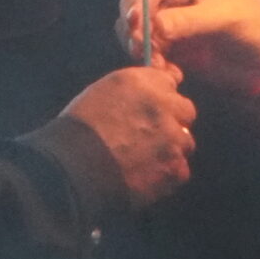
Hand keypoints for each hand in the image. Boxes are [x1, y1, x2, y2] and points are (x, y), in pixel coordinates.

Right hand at [60, 63, 196, 207]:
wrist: (73, 168)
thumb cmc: (77, 130)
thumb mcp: (100, 93)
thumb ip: (132, 89)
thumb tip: (151, 91)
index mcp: (143, 82)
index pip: (169, 80)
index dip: (163, 95)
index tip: (157, 105)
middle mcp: (165, 106)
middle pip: (185, 110)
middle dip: (173, 120)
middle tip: (152, 135)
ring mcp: (174, 138)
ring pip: (185, 142)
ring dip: (171, 148)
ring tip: (146, 160)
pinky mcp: (175, 169)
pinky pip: (180, 171)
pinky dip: (167, 175)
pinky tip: (147, 178)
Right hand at [120, 0, 259, 85]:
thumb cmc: (258, 24)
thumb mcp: (226, 18)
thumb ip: (189, 21)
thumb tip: (152, 27)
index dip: (139, 2)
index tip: (135, 25)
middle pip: (134, 3)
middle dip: (135, 27)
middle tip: (144, 51)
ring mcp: (166, 14)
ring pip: (134, 27)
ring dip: (141, 47)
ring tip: (161, 65)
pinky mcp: (167, 39)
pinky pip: (145, 47)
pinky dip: (150, 59)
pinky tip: (168, 71)